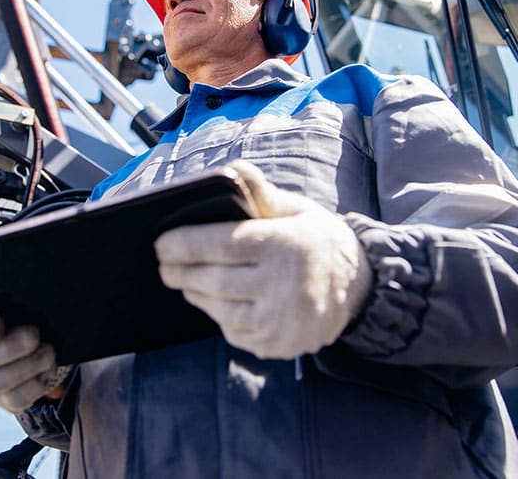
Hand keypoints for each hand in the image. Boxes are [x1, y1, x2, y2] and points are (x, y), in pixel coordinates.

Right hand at [0, 300, 69, 412]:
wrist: (38, 330)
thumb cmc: (24, 309)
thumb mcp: (20, 295)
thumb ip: (21, 289)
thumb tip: (35, 280)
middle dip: (10, 348)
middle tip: (34, 335)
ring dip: (28, 366)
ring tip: (48, 352)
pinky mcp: (3, 397)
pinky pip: (15, 400)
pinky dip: (36, 385)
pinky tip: (47, 369)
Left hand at [155, 161, 372, 358]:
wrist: (357, 289)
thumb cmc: (317, 240)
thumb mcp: (297, 210)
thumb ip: (261, 194)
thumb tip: (232, 170)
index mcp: (285, 245)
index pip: (222, 243)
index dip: (184, 244)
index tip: (160, 243)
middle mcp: (282, 287)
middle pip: (213, 279)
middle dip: (180, 271)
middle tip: (163, 263)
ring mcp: (279, 322)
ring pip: (218, 309)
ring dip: (194, 293)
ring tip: (183, 279)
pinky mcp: (276, 346)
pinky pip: (232, 330)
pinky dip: (217, 313)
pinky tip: (213, 299)